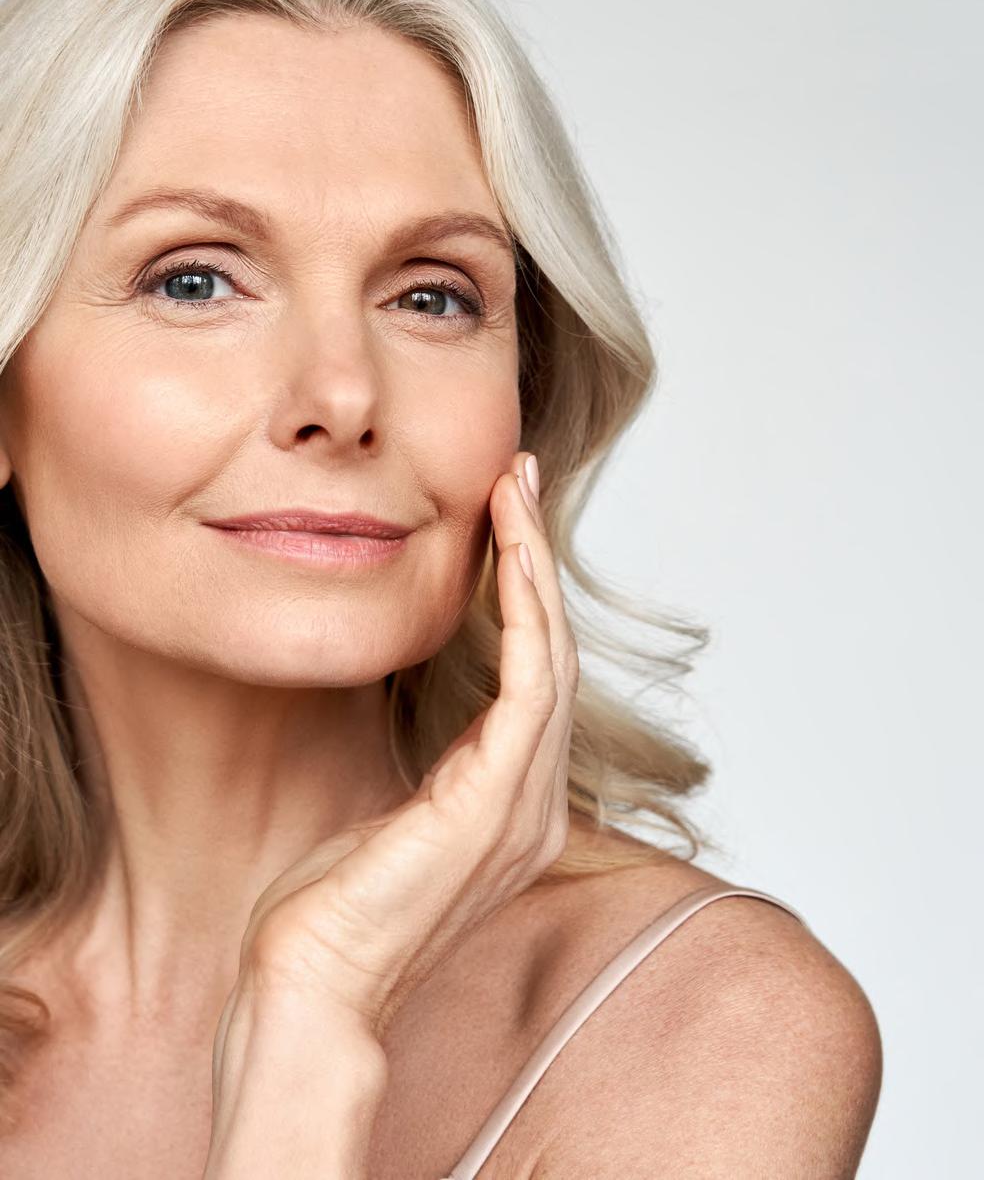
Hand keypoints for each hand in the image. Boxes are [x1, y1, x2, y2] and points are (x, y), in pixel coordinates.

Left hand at [223, 450, 578, 1041]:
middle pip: (553, 652)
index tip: (506, 518)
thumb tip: (423, 701)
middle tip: (520, 477)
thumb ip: (431, 758)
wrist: (311, 986)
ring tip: (515, 493)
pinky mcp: (496, 805)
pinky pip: (530, 688)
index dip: (525, 591)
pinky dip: (526, 616)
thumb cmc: (334, 906)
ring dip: (534, 568)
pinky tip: (512, 559)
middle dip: (536, 558)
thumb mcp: (392, 808)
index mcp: (514, 803)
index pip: (534, 674)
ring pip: (550, 656)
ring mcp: (524, 807)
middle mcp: (536, 803)